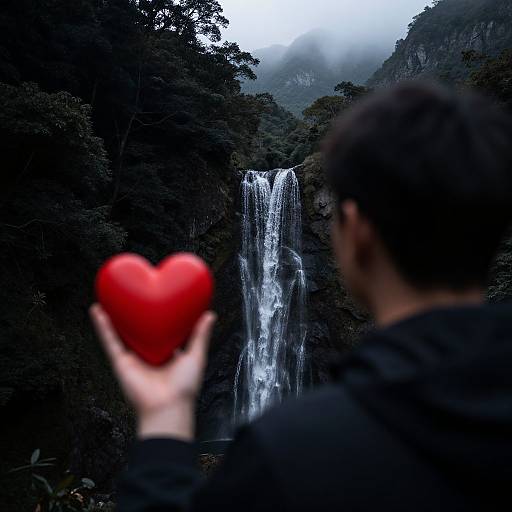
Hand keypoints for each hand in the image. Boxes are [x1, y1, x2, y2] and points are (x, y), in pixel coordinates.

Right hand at [89, 303, 216, 440]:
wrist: (167, 407)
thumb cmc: (184, 387)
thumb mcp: (196, 356)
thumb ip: (200, 336)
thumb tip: (210, 314)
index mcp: (165, 352)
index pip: (160, 328)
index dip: (158, 313)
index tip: (157, 295)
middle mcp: (148, 353)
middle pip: (138, 327)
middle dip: (134, 311)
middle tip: (133, 290)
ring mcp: (133, 356)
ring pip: (121, 330)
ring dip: (114, 313)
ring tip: (111, 293)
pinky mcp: (120, 362)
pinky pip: (110, 340)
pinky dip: (102, 325)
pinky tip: (97, 310)